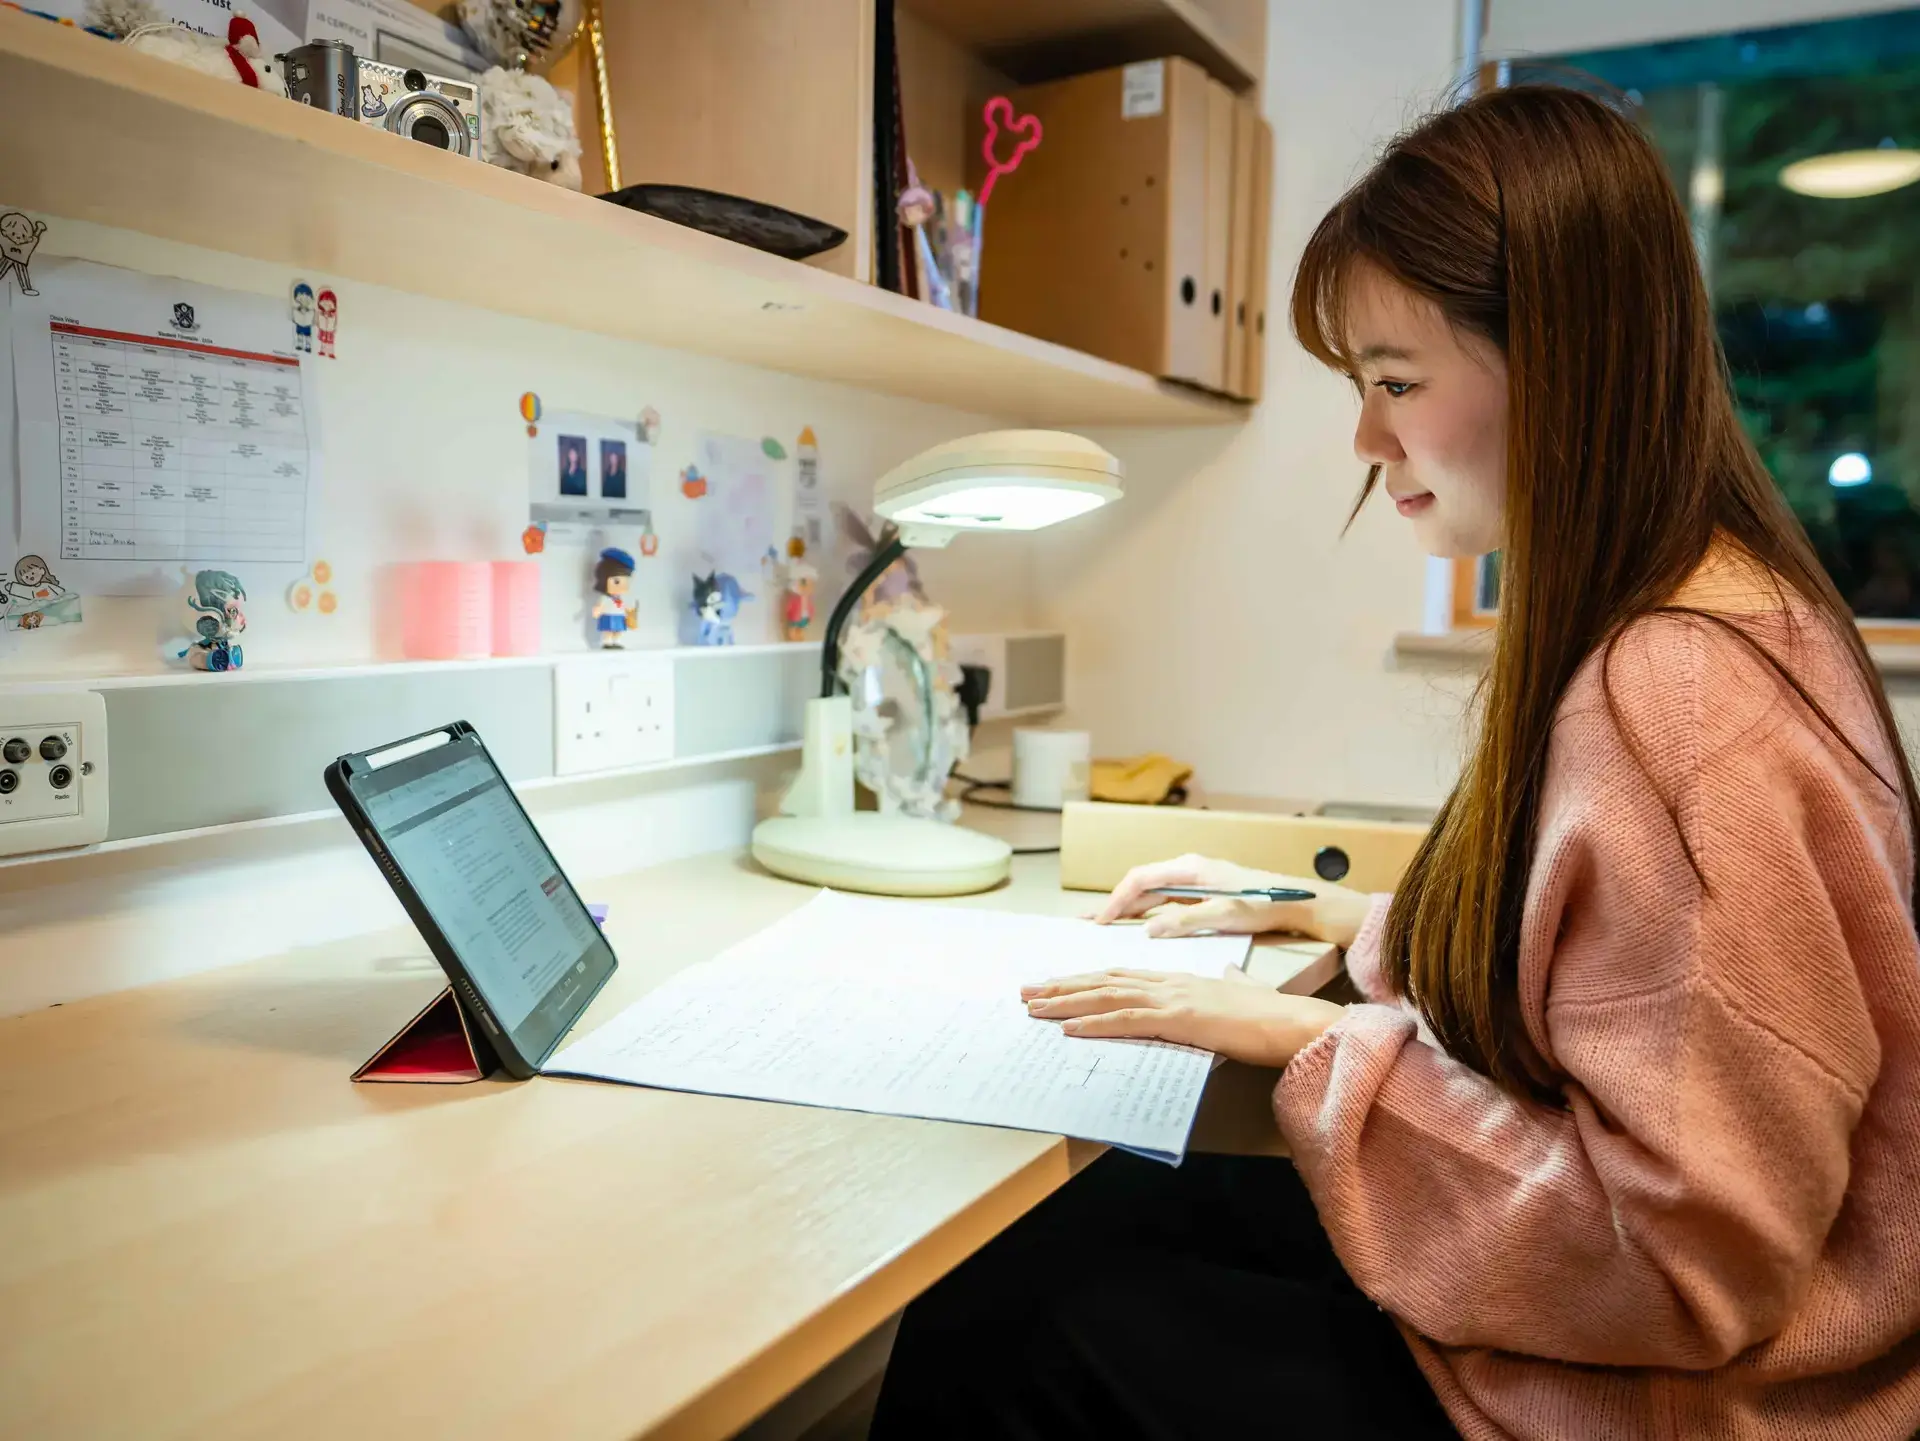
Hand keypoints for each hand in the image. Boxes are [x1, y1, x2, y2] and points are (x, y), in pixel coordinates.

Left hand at [1022, 968, 1344, 1067]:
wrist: (1294, 1022)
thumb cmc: (1272, 1015)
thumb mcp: (1243, 992)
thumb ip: (1229, 982)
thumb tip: (1228, 973)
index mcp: (1181, 979)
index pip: (1121, 974)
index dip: (1085, 978)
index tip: (1055, 983)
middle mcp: (1171, 983)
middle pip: (1105, 980)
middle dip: (1062, 986)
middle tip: (1026, 992)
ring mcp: (1174, 998)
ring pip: (1108, 996)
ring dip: (1066, 1003)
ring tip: (1034, 1007)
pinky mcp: (1181, 1019)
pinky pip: (1128, 1020)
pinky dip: (1095, 1023)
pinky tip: (1070, 1029)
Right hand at [1092, 854, 1371, 947]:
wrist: (1297, 902)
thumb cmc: (1264, 905)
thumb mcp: (1224, 915)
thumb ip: (1185, 921)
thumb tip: (1149, 929)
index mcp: (1190, 868)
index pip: (1140, 879)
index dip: (1116, 900)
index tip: (1100, 921)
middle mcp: (1188, 869)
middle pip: (1140, 883)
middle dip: (1114, 903)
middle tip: (1089, 923)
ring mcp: (1194, 880)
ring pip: (1150, 891)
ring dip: (1128, 908)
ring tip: (1103, 924)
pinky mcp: (1201, 892)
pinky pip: (1164, 899)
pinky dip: (1146, 911)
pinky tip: (1136, 925)